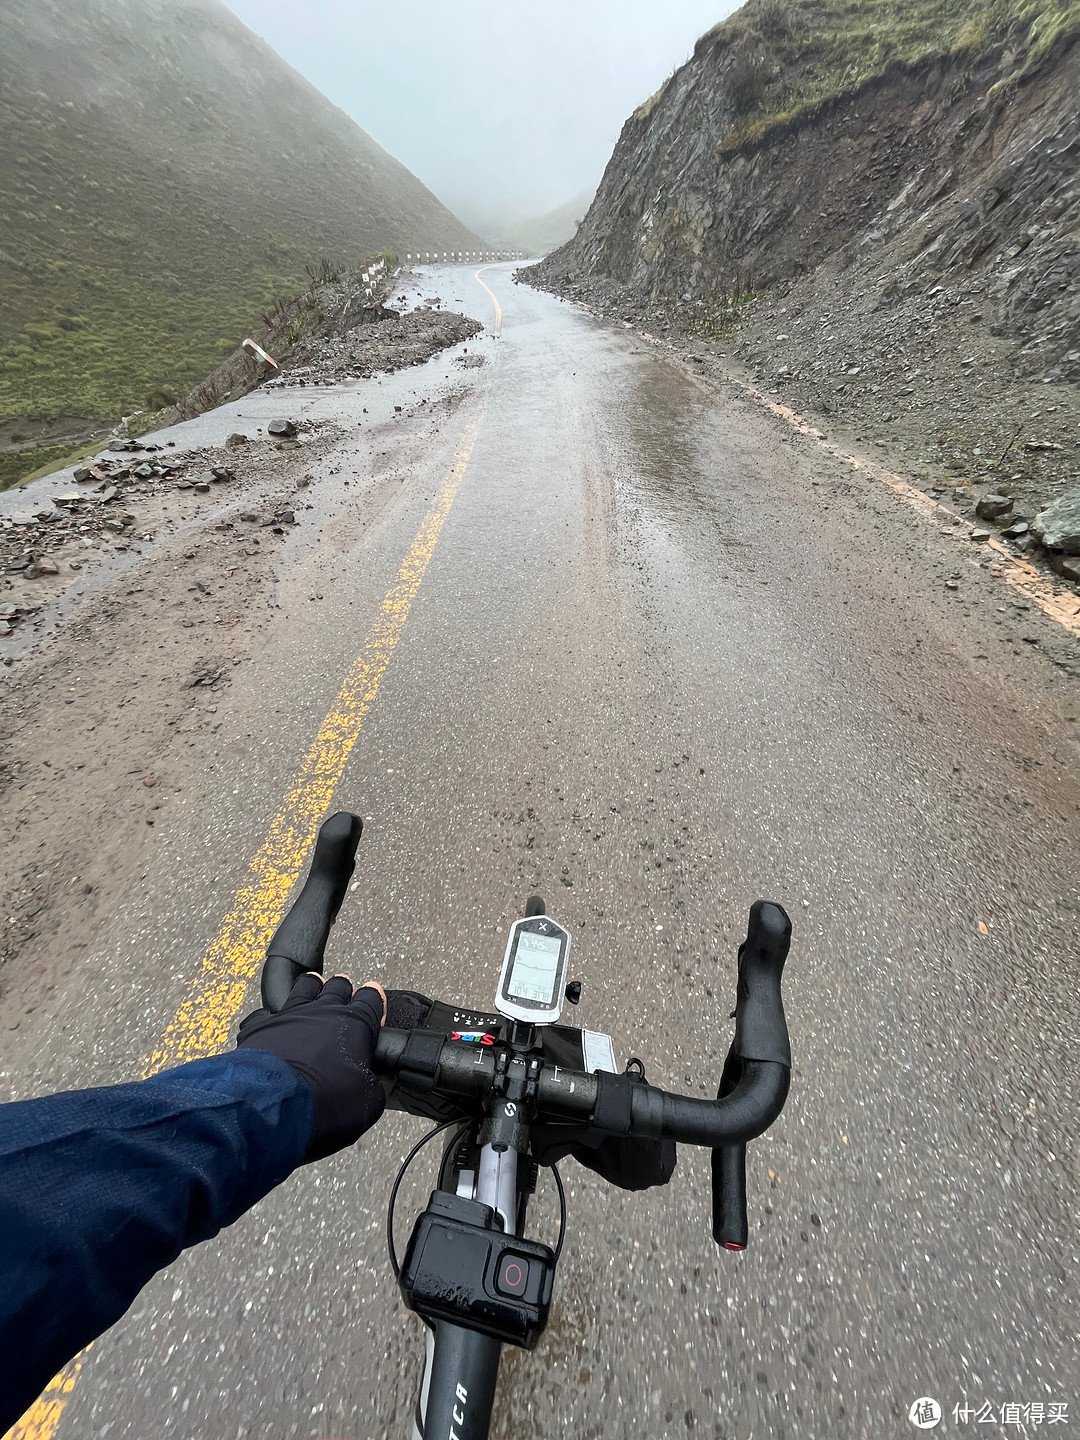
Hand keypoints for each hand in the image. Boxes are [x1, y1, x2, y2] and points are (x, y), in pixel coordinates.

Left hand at [237, 974, 386, 1161]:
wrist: (275, 1106)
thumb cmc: (325, 1102)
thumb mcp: (368, 1102)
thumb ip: (371, 1085)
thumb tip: (368, 1088)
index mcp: (355, 1024)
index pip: (371, 999)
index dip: (374, 998)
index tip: (374, 996)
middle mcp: (323, 1011)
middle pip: (337, 986)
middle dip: (343, 987)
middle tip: (344, 988)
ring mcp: (289, 1016)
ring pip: (303, 987)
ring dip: (310, 987)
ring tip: (313, 986)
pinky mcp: (260, 1027)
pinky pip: (264, 1014)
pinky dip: (268, 1018)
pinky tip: (269, 1023)